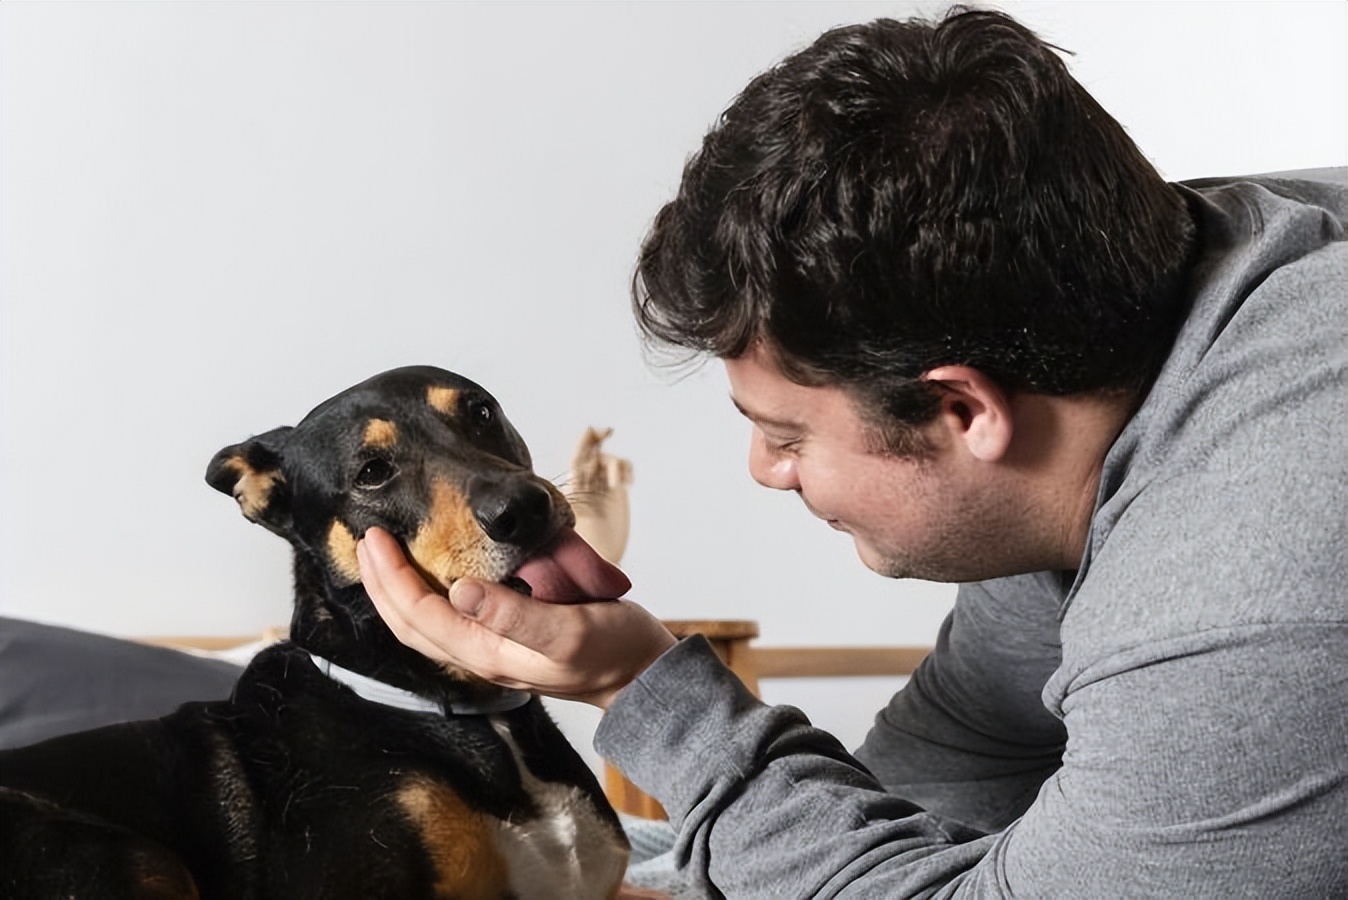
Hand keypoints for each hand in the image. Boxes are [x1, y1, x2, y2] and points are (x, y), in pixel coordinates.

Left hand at [356, 528, 676, 707]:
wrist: (643, 673)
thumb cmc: (613, 650)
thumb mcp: (568, 629)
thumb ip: (514, 614)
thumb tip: (459, 590)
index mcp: (488, 653)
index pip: (420, 615)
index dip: (392, 578)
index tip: (376, 538)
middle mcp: (481, 654)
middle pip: (410, 623)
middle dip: (382, 583)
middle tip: (366, 539)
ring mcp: (492, 649)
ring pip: (425, 623)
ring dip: (397, 590)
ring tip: (383, 555)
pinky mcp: (506, 638)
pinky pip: (448, 619)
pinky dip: (425, 594)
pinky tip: (428, 575)